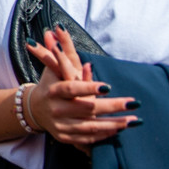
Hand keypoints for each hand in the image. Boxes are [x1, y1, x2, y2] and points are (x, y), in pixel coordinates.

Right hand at [25, 27, 138, 150]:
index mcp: (53, 91)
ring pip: (90, 127)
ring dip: (114, 124)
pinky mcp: (65, 138)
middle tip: (133, 103)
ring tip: (133, 120)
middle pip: (86, 109)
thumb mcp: (53, 68)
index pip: (71, 89)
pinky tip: (120, 129)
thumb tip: (57, 29)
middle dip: (112, 106)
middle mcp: (56, 109)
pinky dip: (104, 135)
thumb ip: (59, 52)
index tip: (108, 87)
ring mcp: (60, 126)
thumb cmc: (49, 85)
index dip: (88, 87)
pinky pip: (88, 139)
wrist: (34, 110)